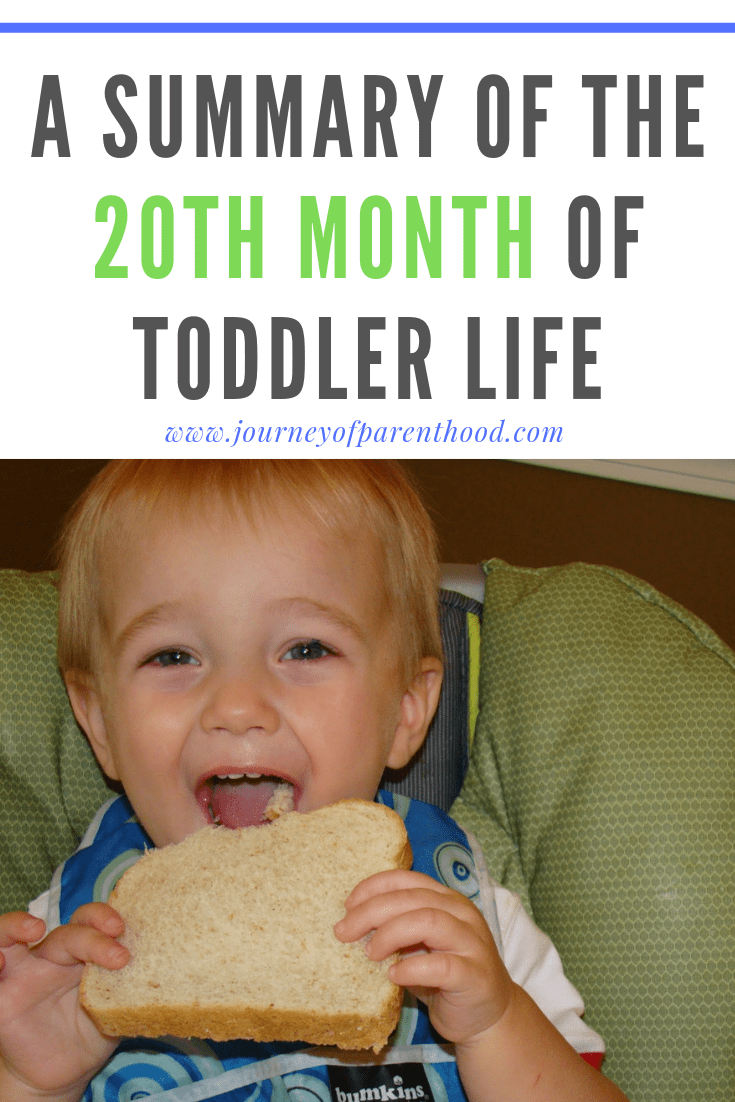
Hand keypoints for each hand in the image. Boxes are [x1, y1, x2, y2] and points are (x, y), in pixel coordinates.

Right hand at [0, 905, 128, 1099]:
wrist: (65, 1073)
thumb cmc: (92, 1033)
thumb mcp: (115, 1008)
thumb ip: (132, 987)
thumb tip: (179, 974)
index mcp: (83, 952)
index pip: (91, 921)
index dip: (104, 917)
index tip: (122, 929)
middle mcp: (54, 955)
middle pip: (67, 930)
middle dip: (91, 933)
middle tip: (115, 946)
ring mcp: (24, 973)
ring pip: (13, 936)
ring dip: (18, 925)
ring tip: (34, 928)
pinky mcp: (2, 996)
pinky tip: (1, 959)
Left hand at [334, 869, 512, 1046]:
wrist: (487, 1017)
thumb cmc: (444, 978)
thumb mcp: (417, 947)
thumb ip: (396, 930)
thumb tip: (351, 924)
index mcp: (446, 900)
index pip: (407, 879)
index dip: (374, 887)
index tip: (348, 905)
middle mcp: (462, 914)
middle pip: (413, 898)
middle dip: (372, 912)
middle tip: (344, 931)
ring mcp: (472, 943)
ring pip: (429, 921)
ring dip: (391, 933)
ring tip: (370, 952)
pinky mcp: (475, 975)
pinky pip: (442, 966)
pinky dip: (412, 968)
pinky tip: (393, 976)